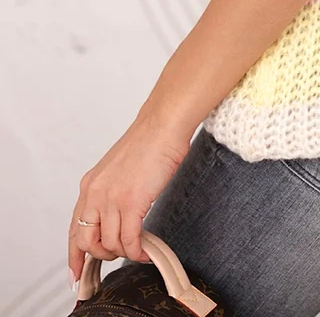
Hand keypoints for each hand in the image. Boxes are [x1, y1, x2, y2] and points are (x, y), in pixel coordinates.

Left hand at [68, 111, 189, 286]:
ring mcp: (112, 199)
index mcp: (89, 186)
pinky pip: (130, 240)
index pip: (74, 229)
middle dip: (102, 256)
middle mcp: (95, 193)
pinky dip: (137, 251)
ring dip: (125, 252)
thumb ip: (109, 193)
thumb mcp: (116, 170)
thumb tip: (113, 219)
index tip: (75, 274)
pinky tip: (146, 251)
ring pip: (110, 244)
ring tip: (138, 248)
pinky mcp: (132, 202)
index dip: (74, 256)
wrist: (162, 126)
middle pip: (87, 242)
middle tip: (118, 255)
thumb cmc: (147, 143)